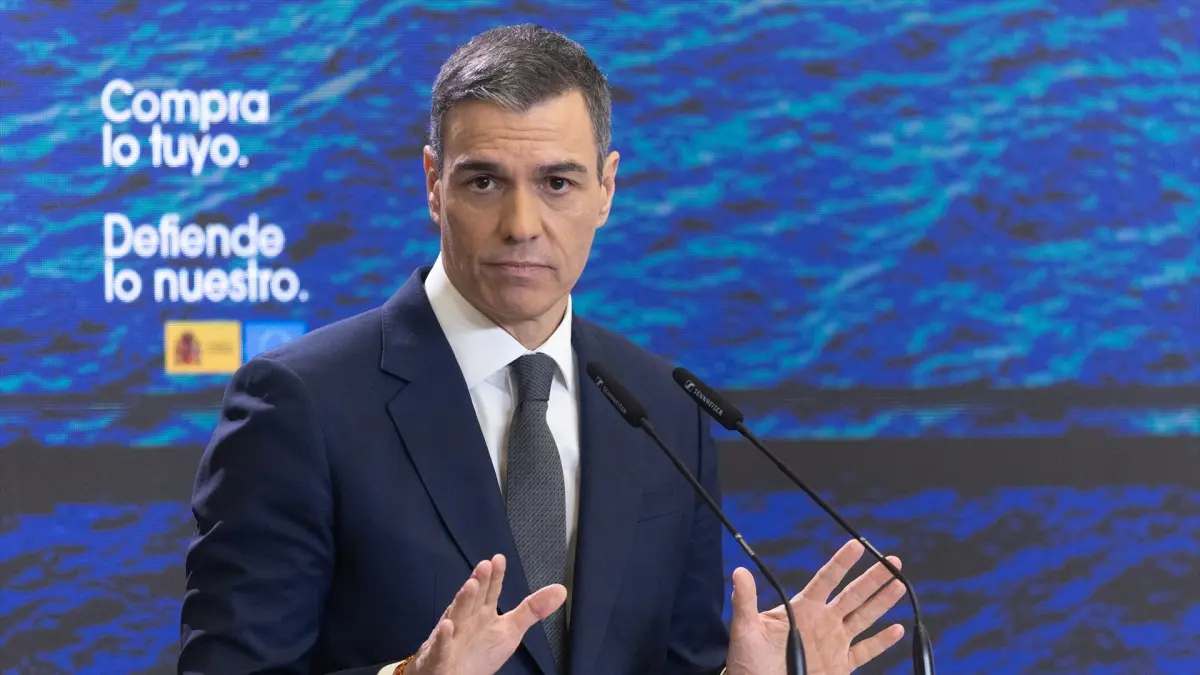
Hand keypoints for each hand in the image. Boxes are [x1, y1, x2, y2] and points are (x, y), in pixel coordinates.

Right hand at [407, 554, 565, 674]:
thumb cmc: (479, 650)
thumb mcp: (510, 630)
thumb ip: (532, 610)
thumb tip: (561, 590)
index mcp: (482, 613)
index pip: (490, 592)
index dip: (495, 577)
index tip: (499, 559)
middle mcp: (466, 620)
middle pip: (473, 599)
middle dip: (479, 583)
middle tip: (485, 565)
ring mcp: (451, 637)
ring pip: (456, 617)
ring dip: (462, 602)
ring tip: (470, 585)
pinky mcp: (439, 657)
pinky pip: (440, 648)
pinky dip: (443, 638)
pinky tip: (447, 626)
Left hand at [725, 540, 906, 674]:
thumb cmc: (747, 661)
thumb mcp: (745, 629)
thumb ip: (745, 601)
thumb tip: (739, 572)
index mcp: (802, 609)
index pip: (827, 579)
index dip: (842, 562)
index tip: (858, 544)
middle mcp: (822, 622)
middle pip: (853, 594)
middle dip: (874, 578)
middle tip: (893, 561)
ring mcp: (833, 643)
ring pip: (864, 618)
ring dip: (883, 601)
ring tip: (900, 585)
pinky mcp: (840, 666)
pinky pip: (865, 651)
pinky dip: (882, 642)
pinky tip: (897, 629)